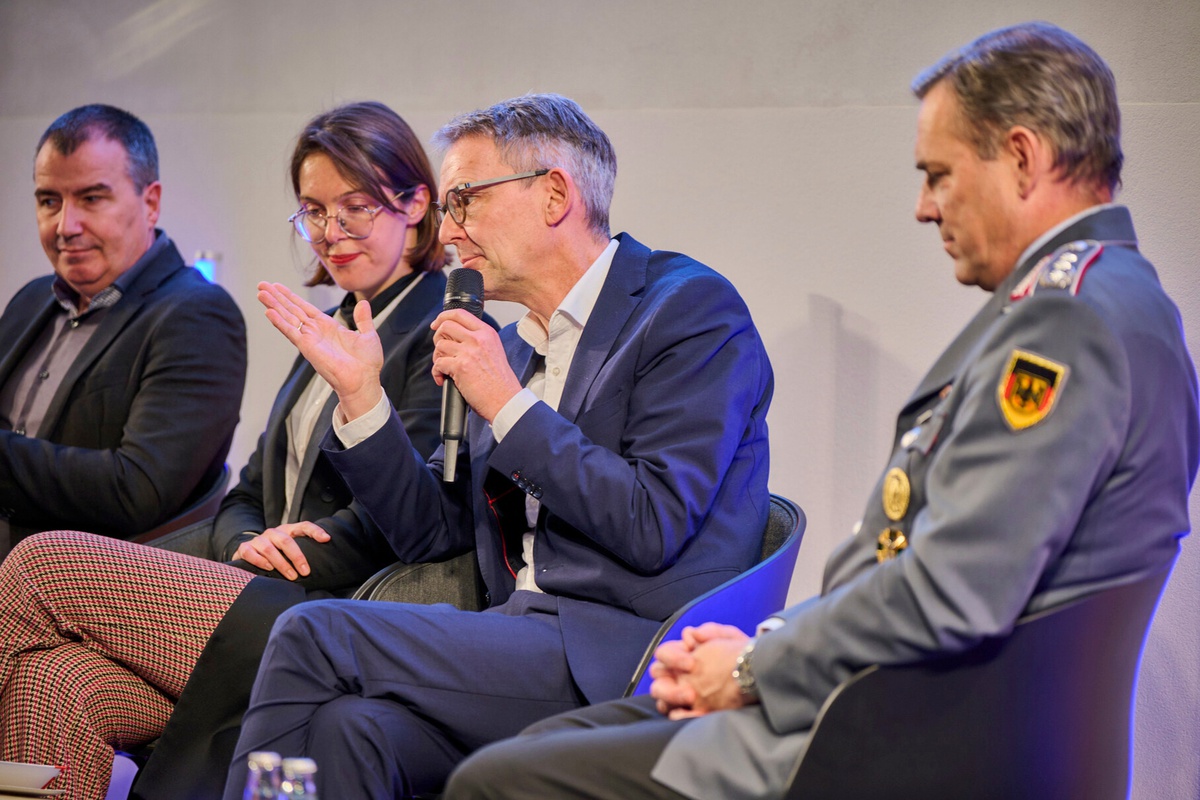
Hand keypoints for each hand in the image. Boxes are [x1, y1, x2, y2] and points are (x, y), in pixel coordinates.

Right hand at [233, 521, 331, 580]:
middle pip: (286, 540)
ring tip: (291, 576)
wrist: (247, 553)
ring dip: (281, 563)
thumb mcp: (289, 550)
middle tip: (305, 572)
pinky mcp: (244, 548)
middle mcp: (273, 533)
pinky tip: (268, 569)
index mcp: (287, 531)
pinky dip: (260, 561)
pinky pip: (250, 553)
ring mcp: (258, 540)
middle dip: (297, 557)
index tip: (327, 539)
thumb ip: (303, 550)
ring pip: (269, 549)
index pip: (303, 526)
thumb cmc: (275, 554)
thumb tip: (324, 557)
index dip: (315, 531)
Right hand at [258, 282, 383, 419]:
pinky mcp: (308, 348)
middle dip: (277, 297)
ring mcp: (310, 339)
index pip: (305, 308)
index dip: (291, 297)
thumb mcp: (368, 335)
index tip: (278, 286)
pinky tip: (269, 312)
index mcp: (328, 327)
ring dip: (274, 305)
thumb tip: (364, 303)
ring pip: (288, 318)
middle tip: (261, 285)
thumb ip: (363, 319)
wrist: (365, 380)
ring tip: (260, 293)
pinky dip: (280, 322)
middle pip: (292, 310)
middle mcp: (316, 332)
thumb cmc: (367, 363)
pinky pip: (291, 332)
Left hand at [430, 309, 522, 422]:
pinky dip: (437, 373)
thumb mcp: (494, 351)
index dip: (443, 316)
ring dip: (437, 357)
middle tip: (441, 350)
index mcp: (487, 333)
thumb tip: (456, 339)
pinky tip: (443, 379)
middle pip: (446, 326)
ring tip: (445, 368)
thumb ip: (478, 341)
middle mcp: (478, 339)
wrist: (505, 400)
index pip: (460, 314)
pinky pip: (438, 364)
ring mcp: (468, 352)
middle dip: (438, 337)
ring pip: (440, 345)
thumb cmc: (501, 382)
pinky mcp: (460, 366)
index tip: (437, 324)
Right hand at [649, 623, 750, 718]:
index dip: (673, 658)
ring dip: (673, 700)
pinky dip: (682, 716)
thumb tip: (692, 634)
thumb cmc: (741, 653)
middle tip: (690, 692)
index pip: (663, 654)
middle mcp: (678, 673)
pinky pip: (677, 715)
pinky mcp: (692, 710)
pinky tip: (697, 715)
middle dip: (669, 686)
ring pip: (661, 698)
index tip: (692, 664)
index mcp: (682, 654)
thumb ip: (711, 631)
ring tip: (692, 701)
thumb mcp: (729, 637)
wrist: (758, 672)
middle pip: (658, 679)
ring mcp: (682, 692)